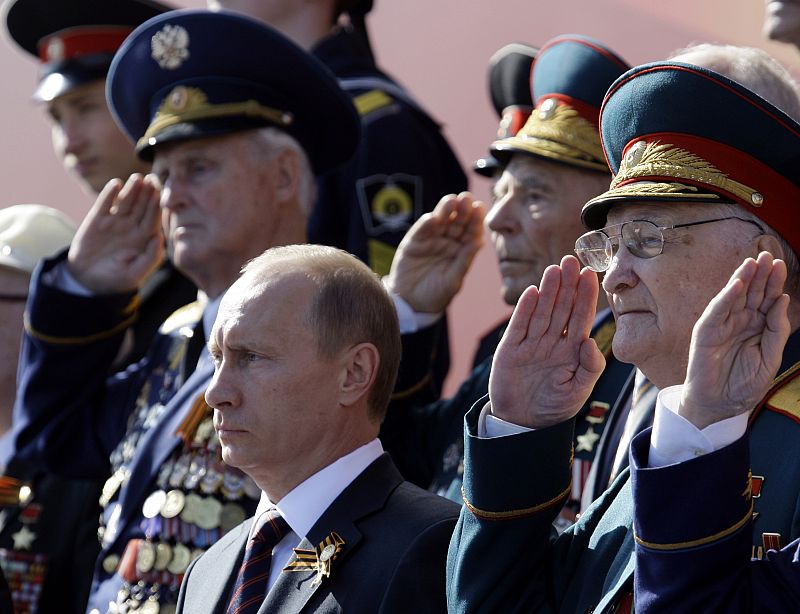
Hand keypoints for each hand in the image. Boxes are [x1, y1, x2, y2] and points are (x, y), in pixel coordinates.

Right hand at [68, 174, 164, 293]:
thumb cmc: (117, 279)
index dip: (156, 207)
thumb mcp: (136, 273)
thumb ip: (151, 257)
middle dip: (147, 194)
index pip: (153, 219)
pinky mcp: (97, 220)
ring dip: (131, 190)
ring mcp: (114, 221)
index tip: (162, 196)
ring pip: (125, 202)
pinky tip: (115, 184)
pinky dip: (109, 194)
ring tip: (137, 179)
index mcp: (144, 237)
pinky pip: (104, 204)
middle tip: (152, 180)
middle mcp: (131, 226)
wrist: (89, 281)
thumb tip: (160, 238)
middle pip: (141, 206)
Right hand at [384, 192, 485, 312]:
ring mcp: (431, 240)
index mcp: (462, 250)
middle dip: (462, 210)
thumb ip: (464, 261)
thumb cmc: (436, 295)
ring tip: (451, 201)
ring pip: (440, 221)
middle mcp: (448, 241)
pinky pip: (421, 230)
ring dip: (445, 210)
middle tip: (466, 198)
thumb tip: (479, 242)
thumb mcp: (453, 280)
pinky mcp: (414, 242)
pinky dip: (427, 223)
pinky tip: (433, 217)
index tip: (480, 208)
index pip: (472, 232)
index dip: (476, 220)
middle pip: (457, 222)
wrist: (411, 305)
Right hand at [488, 255, 605, 427]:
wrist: (523, 425)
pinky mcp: (510, 349)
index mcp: (572, 350)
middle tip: (572, 261)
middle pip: (561, 308)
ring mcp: (531, 344)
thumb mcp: (579, 391)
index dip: (585, 296)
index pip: (580, 317)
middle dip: (567, 285)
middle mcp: (552, 342)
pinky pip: (519, 326)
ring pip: (541, 312)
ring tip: (554, 270)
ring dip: (548, 291)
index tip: (591, 274)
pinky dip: (524, 310)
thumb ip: (590, 367)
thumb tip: (590, 341)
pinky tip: (532, 292)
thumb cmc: (554, 408)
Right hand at [679, 252, 790, 428]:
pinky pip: (717, 311)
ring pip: (733, 297)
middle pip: (751, 293)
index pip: (766, 300)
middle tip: (769, 255)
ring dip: (742, 278)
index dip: (773, 283)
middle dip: (760, 274)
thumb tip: (782, 300)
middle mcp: (739, 322)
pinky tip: (736, 284)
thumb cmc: (742, 385)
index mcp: (756, 327)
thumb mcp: (770, 359)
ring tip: (753, 262)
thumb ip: (777, 331)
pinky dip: (725, 298)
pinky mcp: (705, 332)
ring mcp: (721, 326)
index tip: (781, 264)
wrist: (718, 406)